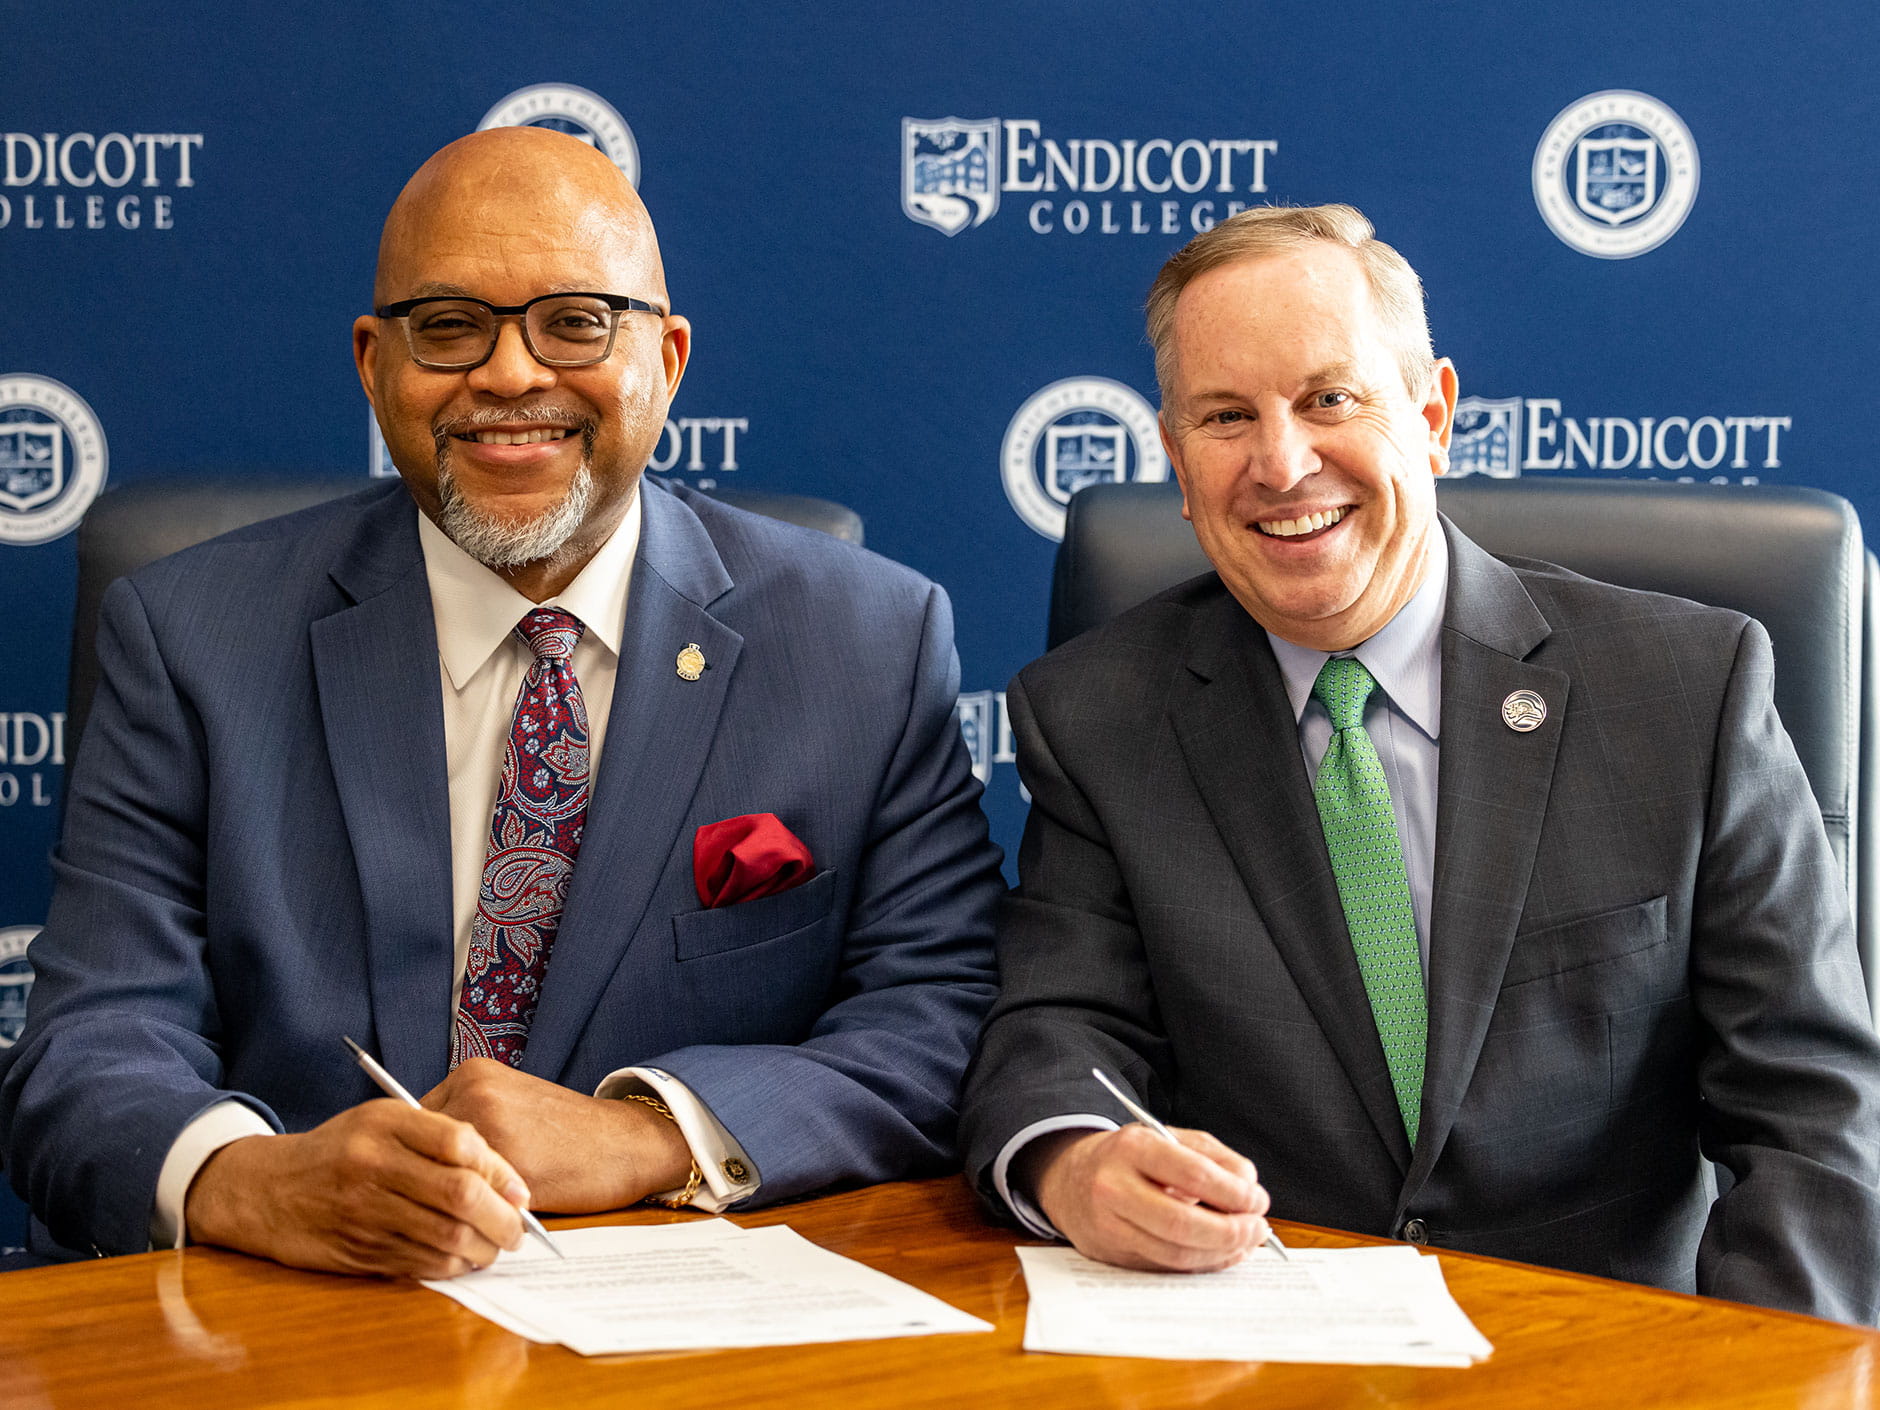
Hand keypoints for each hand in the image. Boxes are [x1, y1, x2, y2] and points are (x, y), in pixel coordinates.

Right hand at [183, 1099, 530, 1277]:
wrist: (267, 1189)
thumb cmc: (342, 1150)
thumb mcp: (385, 1122)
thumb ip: (441, 1137)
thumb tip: (502, 1174)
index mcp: (386, 1124)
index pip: (460, 1143)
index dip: (501, 1171)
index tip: (520, 1192)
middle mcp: (374, 1165)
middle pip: (459, 1194)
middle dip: (501, 1218)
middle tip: (518, 1230)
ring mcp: (364, 1211)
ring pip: (444, 1235)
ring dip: (482, 1248)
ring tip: (495, 1248)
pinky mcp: (357, 1249)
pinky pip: (419, 1262)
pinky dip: (452, 1266)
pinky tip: (463, 1259)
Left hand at [420, 1059, 692, 1212]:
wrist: (626, 1142)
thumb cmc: (569, 1130)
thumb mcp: (512, 1103)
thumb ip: (467, 1118)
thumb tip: (411, 1155)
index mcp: (474, 1074)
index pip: (414, 1123)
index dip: (418, 1157)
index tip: (424, 1179)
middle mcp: (477, 1095)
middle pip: (420, 1151)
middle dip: (426, 1181)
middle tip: (436, 1204)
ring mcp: (494, 1130)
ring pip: (442, 1178)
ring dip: (447, 1203)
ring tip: (461, 1216)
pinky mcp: (512, 1169)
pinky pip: (473, 1202)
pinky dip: (471, 1217)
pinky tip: (484, 1223)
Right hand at [1027, 1124, 1271, 1271]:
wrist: (1069, 1178)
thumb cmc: (1128, 1158)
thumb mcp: (1166, 1137)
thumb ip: (1212, 1156)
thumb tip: (1249, 1187)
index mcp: (1132, 1148)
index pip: (1194, 1175)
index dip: (1234, 1193)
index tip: (1257, 1200)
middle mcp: (1114, 1187)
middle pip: (1183, 1223)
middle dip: (1231, 1232)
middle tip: (1258, 1229)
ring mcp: (1109, 1226)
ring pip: (1175, 1253)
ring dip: (1221, 1254)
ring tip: (1245, 1243)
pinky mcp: (1111, 1255)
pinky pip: (1166, 1267)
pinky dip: (1201, 1264)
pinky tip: (1221, 1254)